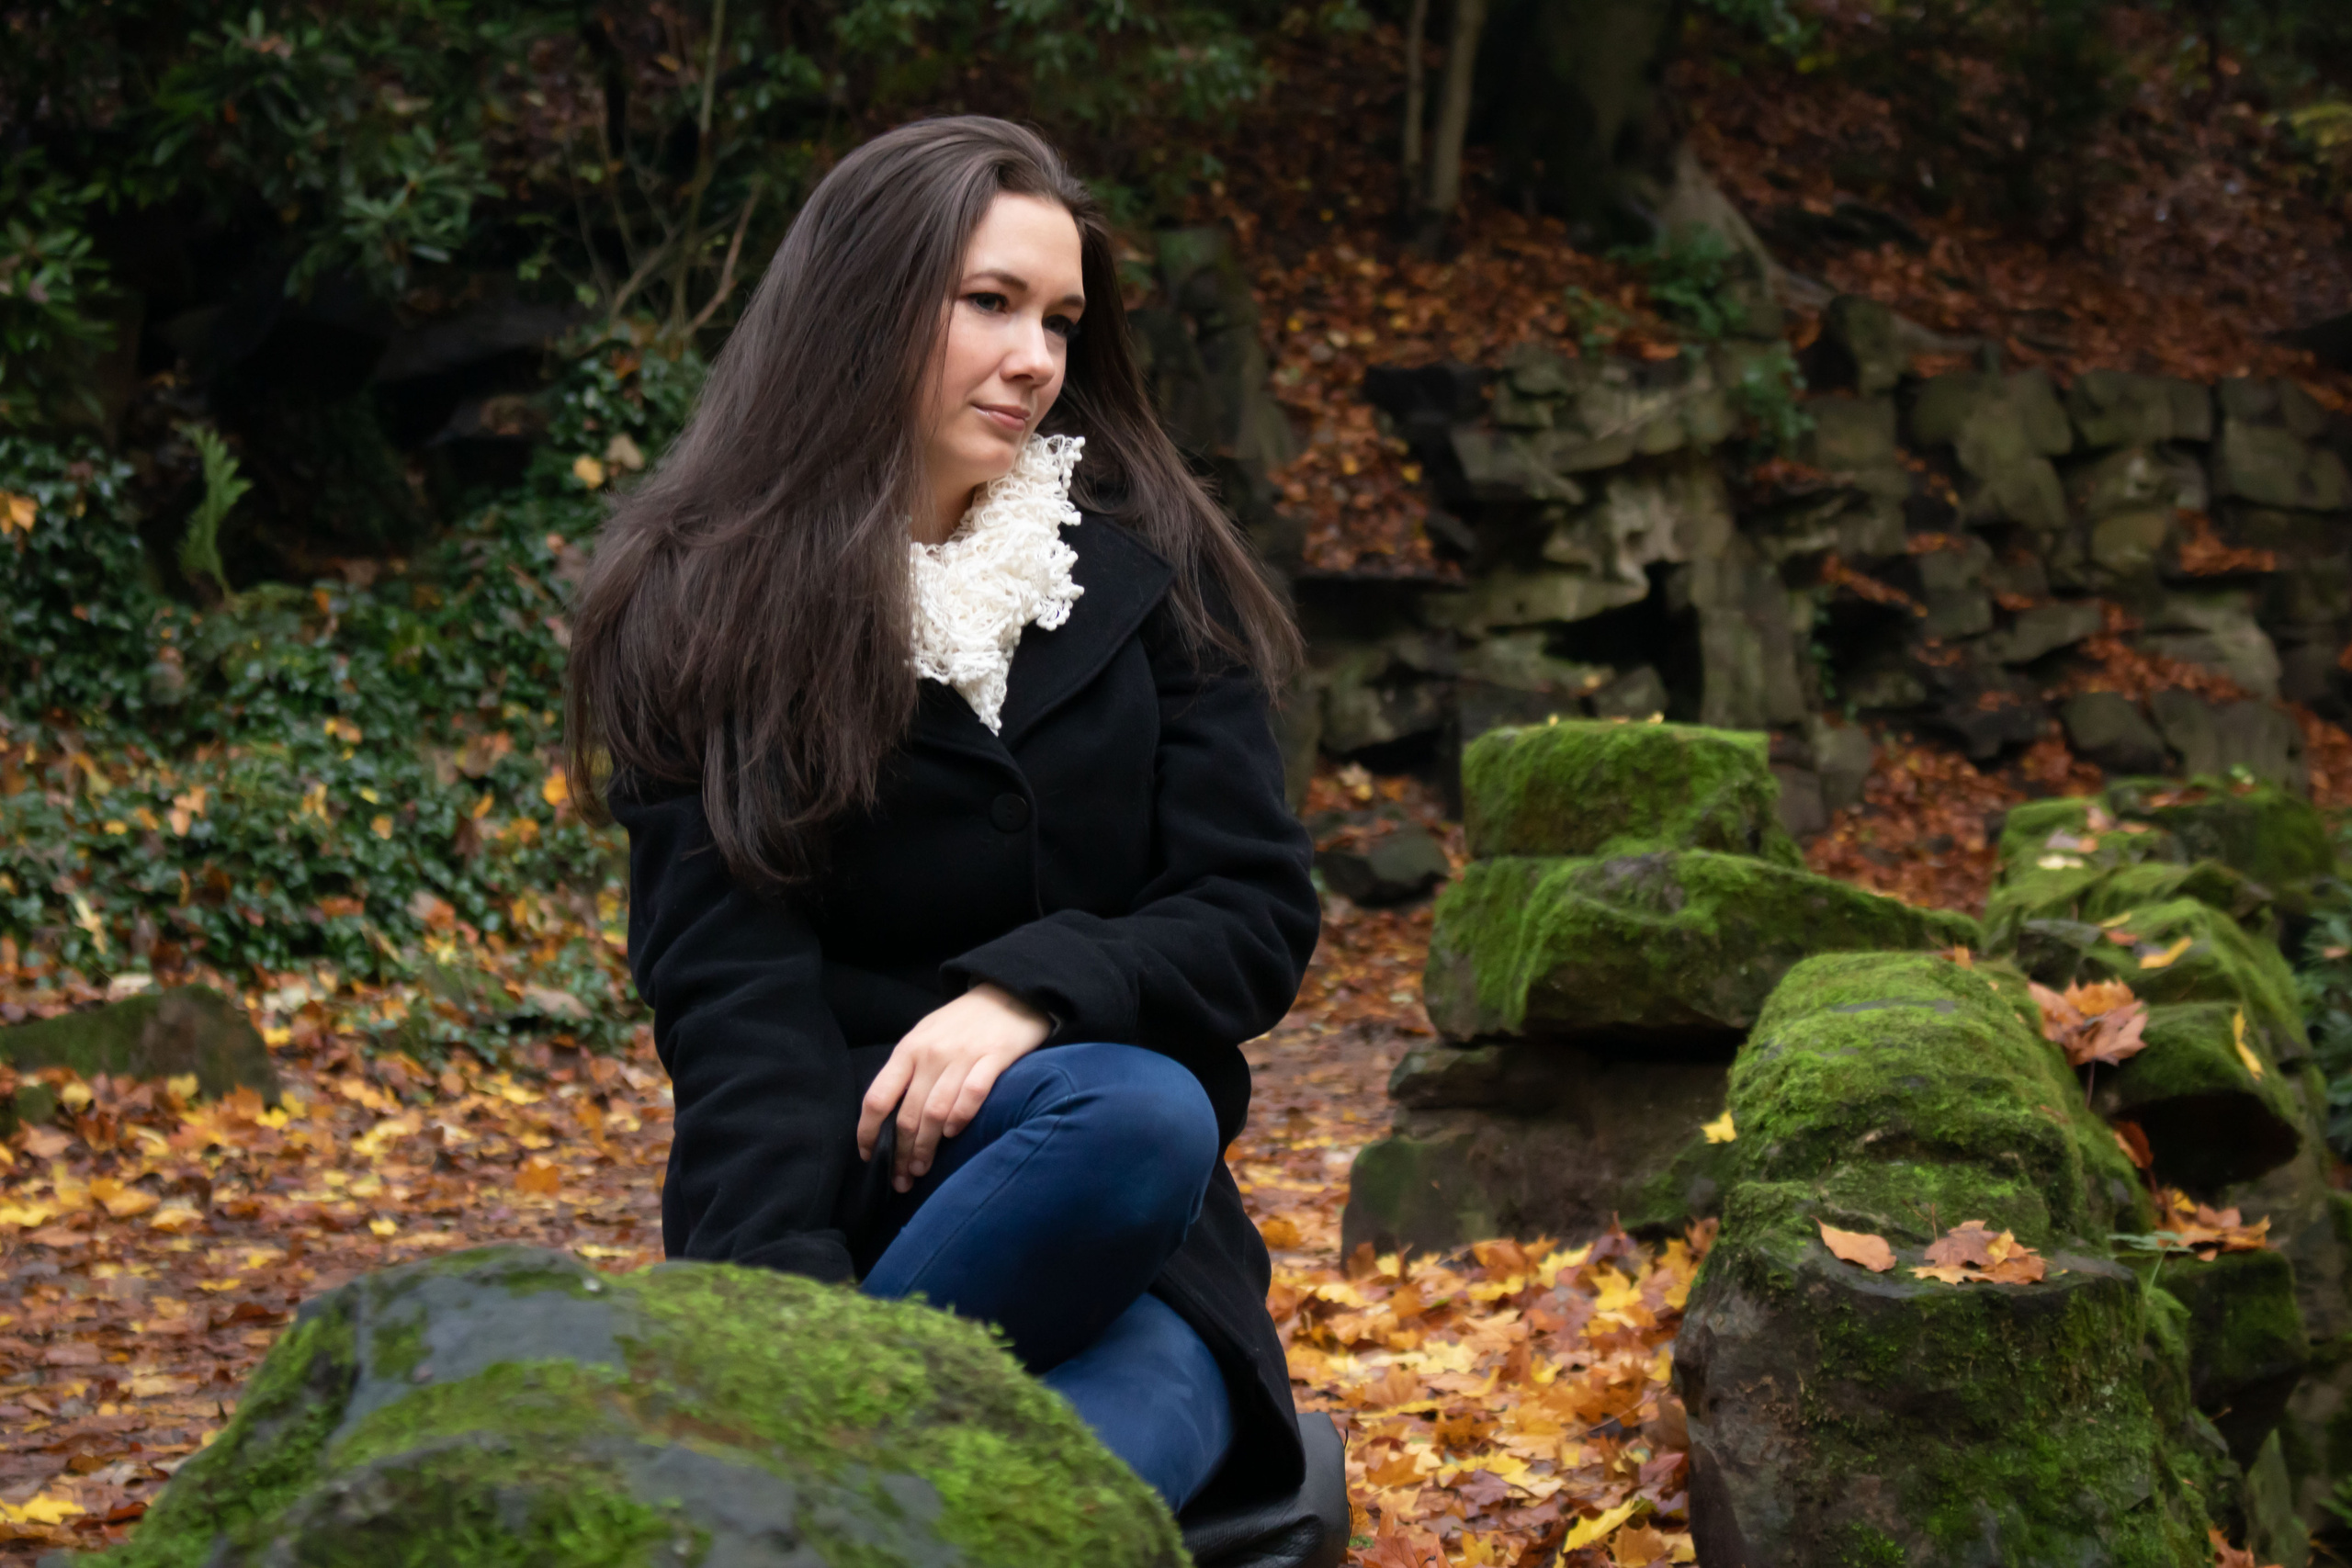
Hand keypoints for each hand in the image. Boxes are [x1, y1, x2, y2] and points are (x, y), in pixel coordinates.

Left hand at [857, 983, 1050, 1191]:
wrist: (1009, 991)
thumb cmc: (963, 1021)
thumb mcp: (926, 1035)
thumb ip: (909, 1069)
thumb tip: (889, 1115)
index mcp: (909, 1049)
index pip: (878, 1097)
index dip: (868, 1131)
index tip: (868, 1156)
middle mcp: (931, 1054)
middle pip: (908, 1114)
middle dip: (901, 1153)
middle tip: (902, 1179)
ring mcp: (964, 1056)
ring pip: (936, 1111)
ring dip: (927, 1147)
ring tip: (923, 1169)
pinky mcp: (995, 1057)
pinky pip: (973, 1094)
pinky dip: (960, 1117)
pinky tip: (954, 1134)